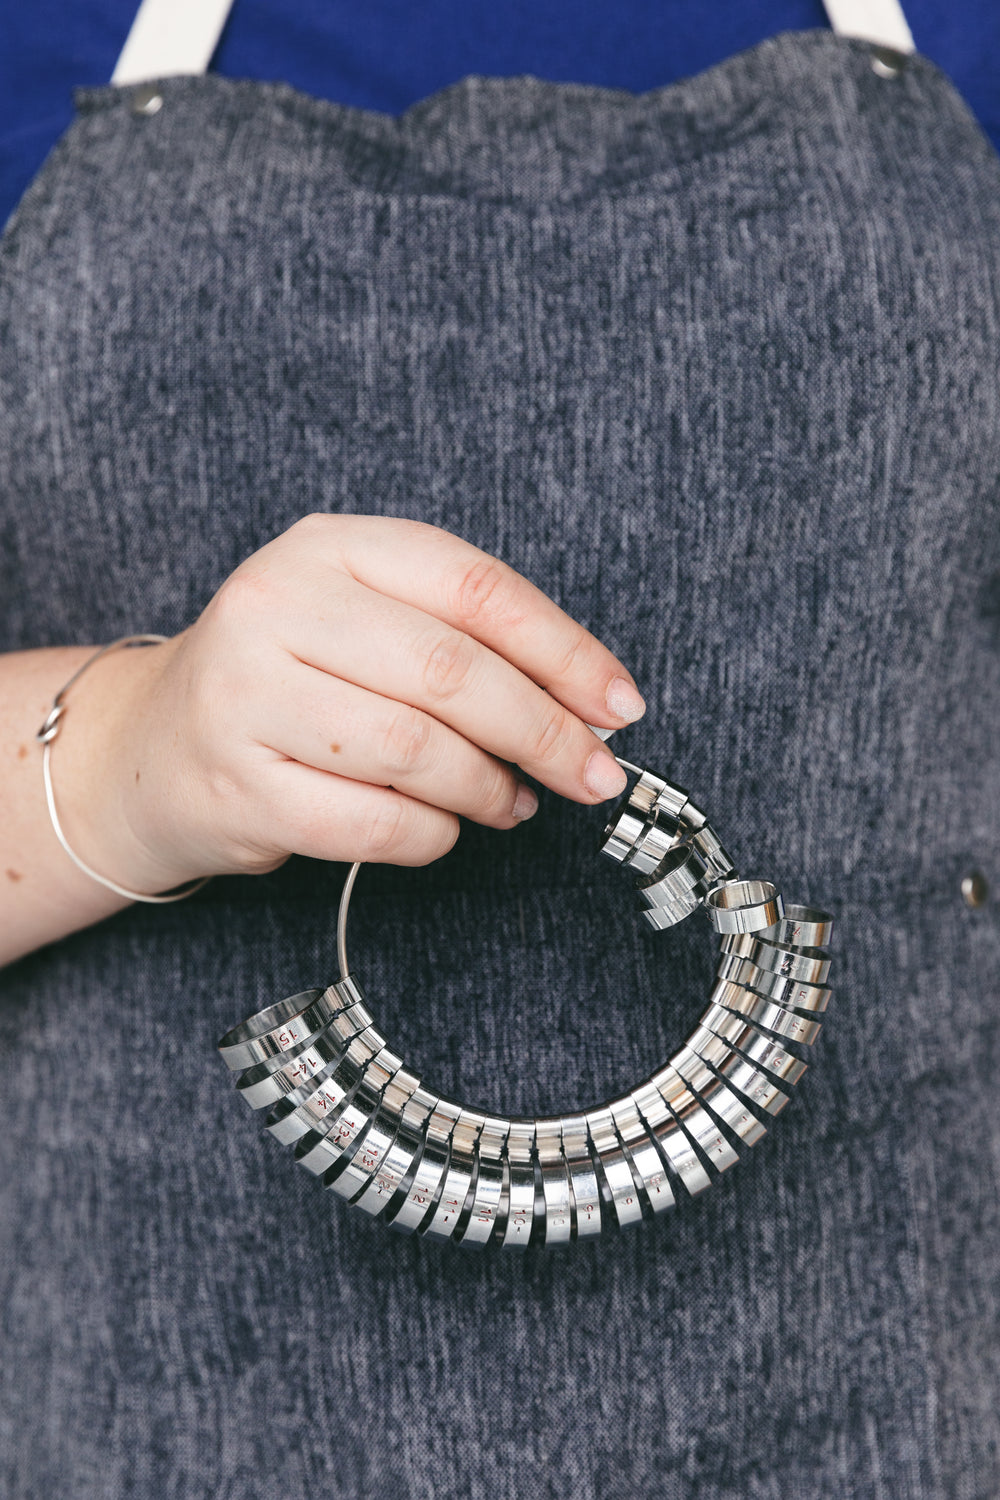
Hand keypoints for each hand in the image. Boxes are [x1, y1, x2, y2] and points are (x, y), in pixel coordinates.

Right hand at [69, 515, 645, 892]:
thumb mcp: (366, 623)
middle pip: (451, 672)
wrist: (153, 745)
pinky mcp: (237, 785)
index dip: (564, 651)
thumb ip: (465, 642)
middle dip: (544, 732)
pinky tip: (443, 828)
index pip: (473, 587)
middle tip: (592, 774)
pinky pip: (375, 824)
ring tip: (510, 802)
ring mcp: (245, 696)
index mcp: (328, 546)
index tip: (618, 704)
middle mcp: (276, 605)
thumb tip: (589, 705)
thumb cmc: (290, 681)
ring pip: (416, 751)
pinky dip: (433, 836)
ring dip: (489, 790)